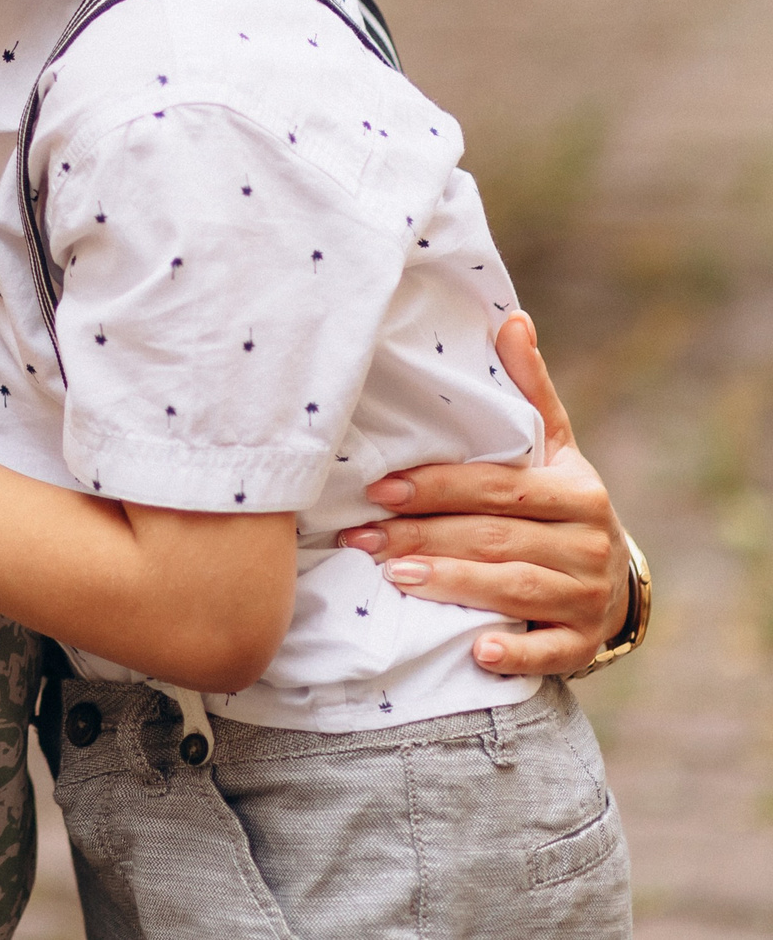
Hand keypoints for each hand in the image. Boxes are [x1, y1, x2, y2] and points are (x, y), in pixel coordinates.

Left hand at [338, 312, 631, 676]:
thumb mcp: (552, 449)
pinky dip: (514, 652)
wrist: (611, 583)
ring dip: (452, 583)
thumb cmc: (558, 506)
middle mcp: (587, 543)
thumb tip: (511, 319)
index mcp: (575, 491)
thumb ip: (528, 391)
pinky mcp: (580, 644)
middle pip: (495, 537)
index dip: (438, 487)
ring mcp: (586, 596)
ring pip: (513, 588)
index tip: (380, 487)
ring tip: (394, 576)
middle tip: (361, 535)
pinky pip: (547, 651)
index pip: (499, 488)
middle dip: (423, 536)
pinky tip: (474, 651)